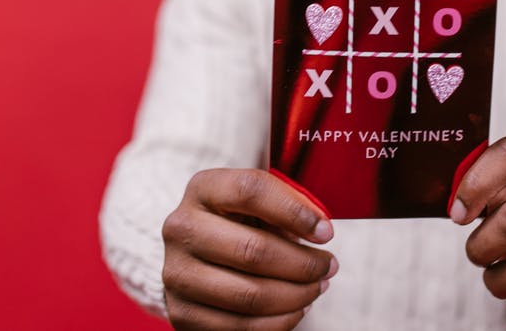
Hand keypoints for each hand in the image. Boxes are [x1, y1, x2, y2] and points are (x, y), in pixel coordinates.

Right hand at [161, 168, 336, 329]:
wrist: (198, 257)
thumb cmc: (239, 224)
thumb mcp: (258, 204)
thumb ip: (288, 207)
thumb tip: (320, 230)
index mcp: (202, 189)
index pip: (250, 190)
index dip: (295, 212)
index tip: (326, 232)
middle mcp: (181, 229)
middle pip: (253, 250)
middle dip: (304, 263)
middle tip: (329, 266)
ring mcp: (176, 274)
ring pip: (251, 295)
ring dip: (297, 295)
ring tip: (317, 287)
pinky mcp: (183, 314)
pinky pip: (242, 327)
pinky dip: (280, 321)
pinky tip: (297, 308)